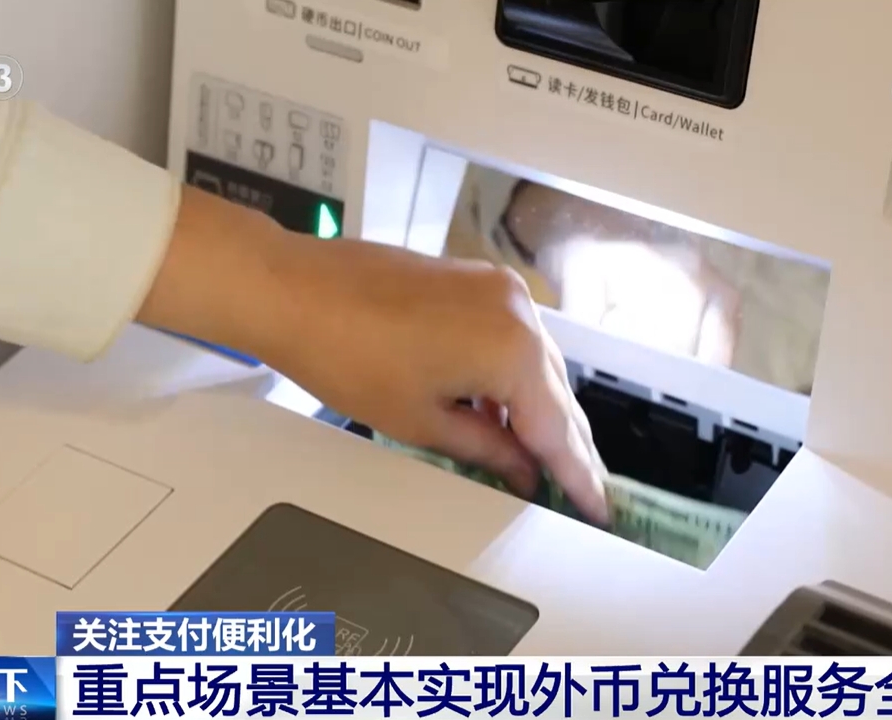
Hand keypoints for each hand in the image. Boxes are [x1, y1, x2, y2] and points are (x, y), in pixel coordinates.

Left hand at [268, 237, 610, 524]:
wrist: (293, 292)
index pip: (558, 429)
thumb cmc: (344, 353)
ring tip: (540, 460)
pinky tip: (500, 412)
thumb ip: (486, 448)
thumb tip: (519, 468)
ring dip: (538, 410)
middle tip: (578, 490)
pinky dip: (511, 376)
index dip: (578, 475)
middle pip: (556, 393)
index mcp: (512, 349)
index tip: (597, 507)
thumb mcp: (422, 423)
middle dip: (564, 444)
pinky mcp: (474, 281)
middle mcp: (516, 311)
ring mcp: (496, 289)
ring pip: (536, 364)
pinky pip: (511, 337)